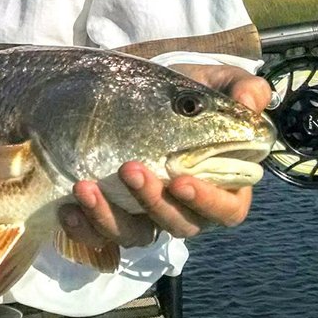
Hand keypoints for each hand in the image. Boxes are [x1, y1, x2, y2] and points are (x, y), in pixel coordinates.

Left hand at [62, 64, 271, 247]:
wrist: (140, 88)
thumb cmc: (187, 92)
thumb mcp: (215, 82)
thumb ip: (241, 89)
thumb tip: (249, 103)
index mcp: (221, 184)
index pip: (226, 210)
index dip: (207, 202)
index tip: (181, 179)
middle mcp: (185, 207)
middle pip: (178, 225)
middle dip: (153, 202)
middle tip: (130, 169)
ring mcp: (147, 215)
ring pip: (136, 235)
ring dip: (110, 218)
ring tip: (86, 187)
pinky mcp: (114, 214)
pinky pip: (100, 235)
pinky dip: (84, 228)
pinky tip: (68, 209)